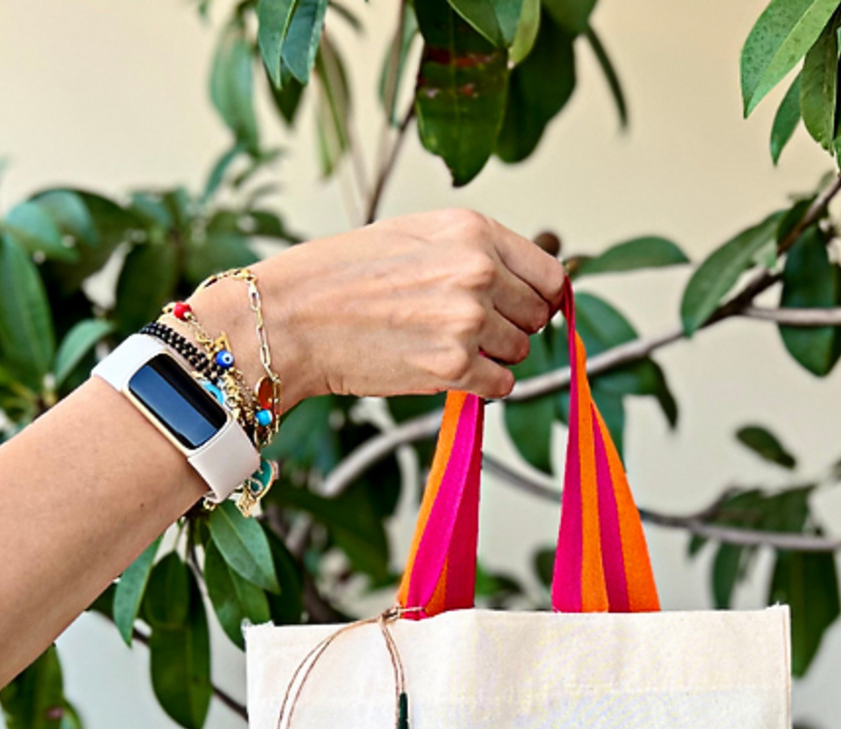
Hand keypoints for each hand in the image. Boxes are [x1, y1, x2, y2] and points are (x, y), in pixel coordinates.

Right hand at [194, 210, 567, 405]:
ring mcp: (469, 320)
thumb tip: (527, 285)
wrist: (291, 317)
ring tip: (441, 343)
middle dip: (511, 327)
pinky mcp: (455, 367)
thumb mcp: (417, 235)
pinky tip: (443, 370)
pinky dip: (480, 387)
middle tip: (465, 328)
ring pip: (519, 352)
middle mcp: (479, 270)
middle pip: (537, 316)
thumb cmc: (343, 277)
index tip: (520, 307)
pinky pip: (501, 386)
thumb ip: (476, 252)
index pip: (549, 273)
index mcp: (473, 229)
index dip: (538, 296)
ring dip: (492, 357)